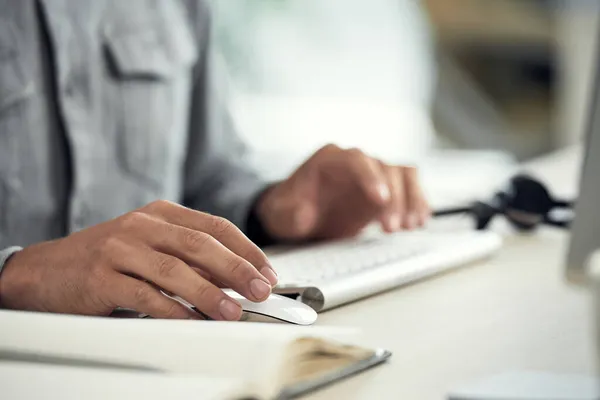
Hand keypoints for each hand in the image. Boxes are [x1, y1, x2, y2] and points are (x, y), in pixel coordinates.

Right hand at [0, 201, 277, 319]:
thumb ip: (187, 256)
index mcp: (161, 213)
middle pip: (200, 244)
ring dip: (210, 293)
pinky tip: (193, 323)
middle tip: (261, 290)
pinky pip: (146, 296)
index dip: (246, 250)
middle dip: (237, 269)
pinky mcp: (102, 277)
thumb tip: (235, 281)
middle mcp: (142, 225)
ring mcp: (120, 248)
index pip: (215, 226)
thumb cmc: (108, 258)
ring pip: (175, 270)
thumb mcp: (150, 244)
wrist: (47, 269)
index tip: (267, 272)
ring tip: (233, 312)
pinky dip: (174, 311)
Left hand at [256, 144, 429, 240]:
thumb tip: (302, 211)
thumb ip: (290, 212)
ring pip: (403, 174)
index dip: (371, 177)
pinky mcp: (384, 191)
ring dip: (411, 199)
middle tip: (392, 227)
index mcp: (329, 160)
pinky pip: (408, 188)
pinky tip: (419, 220)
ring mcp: (371, 175)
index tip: (380, 200)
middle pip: (384, 167)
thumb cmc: (288, 210)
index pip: (356, 159)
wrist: (296, 216)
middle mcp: (354, 162)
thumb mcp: (281, 213)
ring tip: (411, 226)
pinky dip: (417, 202)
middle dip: (394, 197)